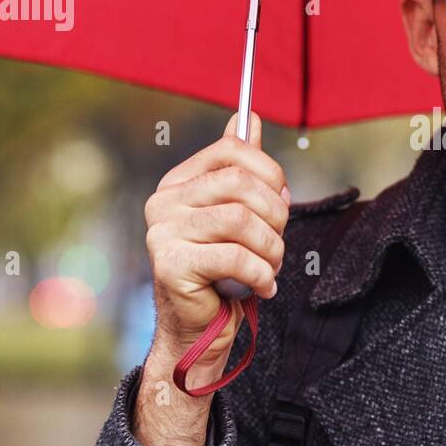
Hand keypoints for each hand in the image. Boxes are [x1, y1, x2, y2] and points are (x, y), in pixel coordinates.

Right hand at [144, 110, 289, 374]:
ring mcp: (163, 233)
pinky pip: (236, 257)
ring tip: (271, 267)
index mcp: (179, 183)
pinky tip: (263, 287)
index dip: (270, 172)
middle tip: (279, 241)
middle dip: (275, 214)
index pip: (231, 151)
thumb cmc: (223, 271)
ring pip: (242, 221)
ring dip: (272, 248)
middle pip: (240, 184)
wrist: (199, 330)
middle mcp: (164, 202)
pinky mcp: (171, 265)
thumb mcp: (236, 215)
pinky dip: (262, 274)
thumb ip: (239, 168)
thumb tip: (247, 115)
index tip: (282, 200)